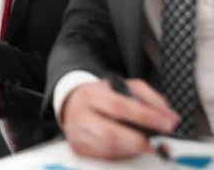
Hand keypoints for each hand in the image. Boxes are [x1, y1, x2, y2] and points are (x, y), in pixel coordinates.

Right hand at [61, 78, 179, 159]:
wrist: (73, 104)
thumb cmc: (102, 96)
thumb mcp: (124, 87)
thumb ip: (149, 97)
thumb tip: (169, 117)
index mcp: (91, 95)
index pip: (119, 106)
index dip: (146, 117)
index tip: (168, 125)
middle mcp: (80, 115)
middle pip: (112, 134)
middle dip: (141, 141)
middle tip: (160, 143)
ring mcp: (77, 134)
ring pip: (111, 149)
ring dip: (135, 149)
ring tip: (149, 144)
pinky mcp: (79, 149)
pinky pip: (107, 157)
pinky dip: (124, 154)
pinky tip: (131, 146)